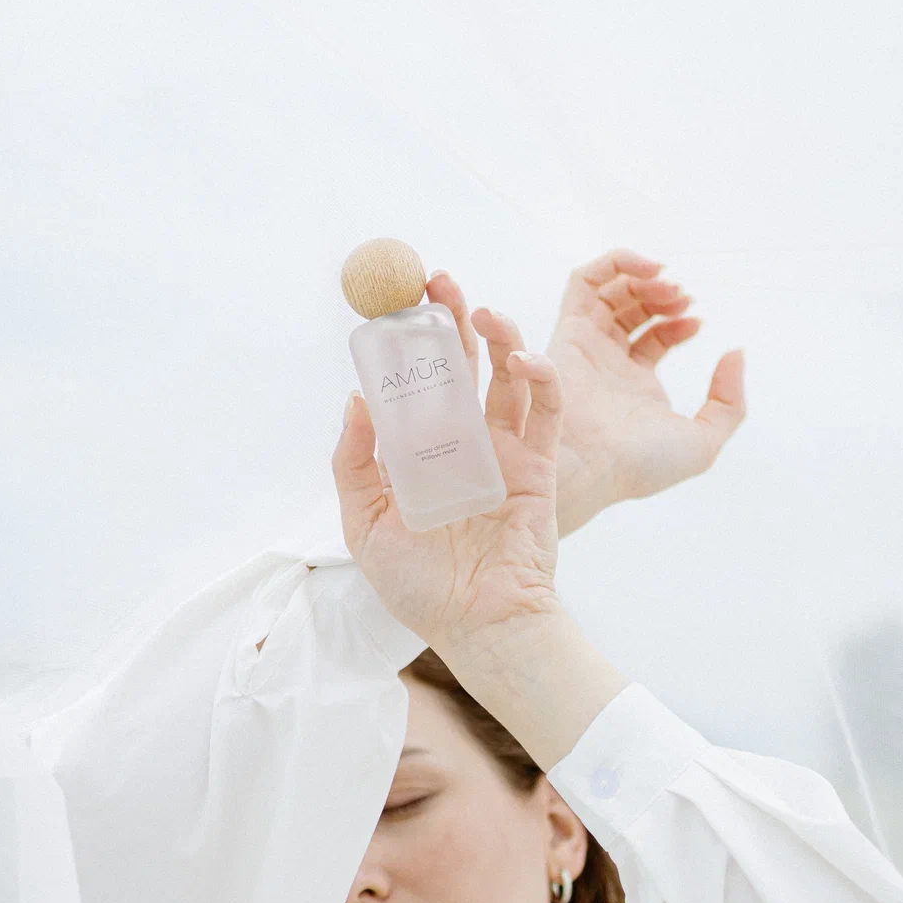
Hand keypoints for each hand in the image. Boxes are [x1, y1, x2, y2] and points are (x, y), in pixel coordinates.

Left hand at [331, 321, 564, 656]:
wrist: (478, 625)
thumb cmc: (418, 586)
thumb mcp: (365, 524)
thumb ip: (356, 462)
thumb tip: (356, 397)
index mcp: (418, 451)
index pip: (413, 381)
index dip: (405, 340)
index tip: (392, 300)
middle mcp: (461, 441)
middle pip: (459, 365)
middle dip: (448, 320)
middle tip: (435, 277)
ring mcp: (503, 449)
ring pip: (505, 376)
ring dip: (497, 336)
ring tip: (478, 308)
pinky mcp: (540, 464)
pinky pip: (546, 411)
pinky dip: (541, 379)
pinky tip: (522, 357)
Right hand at [424, 253, 744, 537]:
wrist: (592, 465)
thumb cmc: (641, 463)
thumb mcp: (704, 440)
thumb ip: (729, 400)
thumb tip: (735, 352)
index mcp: (636, 386)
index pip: (656, 337)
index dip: (680, 321)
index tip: (698, 321)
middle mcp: (609, 363)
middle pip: (632, 310)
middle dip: (662, 294)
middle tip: (683, 297)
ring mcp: (587, 346)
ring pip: (608, 292)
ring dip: (641, 276)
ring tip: (667, 282)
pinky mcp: (568, 332)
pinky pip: (582, 283)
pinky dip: (614, 264)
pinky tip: (647, 267)